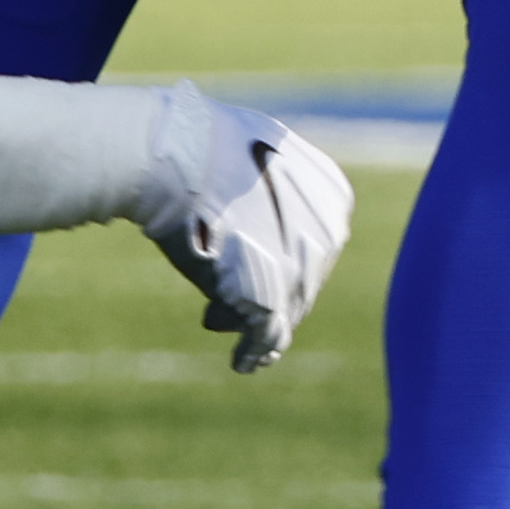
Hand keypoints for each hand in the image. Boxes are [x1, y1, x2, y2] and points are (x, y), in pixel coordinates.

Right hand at [133, 87, 355, 371]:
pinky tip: (242, 363)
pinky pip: (267, 336)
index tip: (250, 264)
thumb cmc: (202, 146)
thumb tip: (255, 222)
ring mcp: (303, 268)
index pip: (313, 242)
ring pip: (285, 310)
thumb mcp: (250, 156)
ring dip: (256, 324)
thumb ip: (268, 189)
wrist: (177, 156)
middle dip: (263, 292)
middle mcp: (328, 235)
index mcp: (332, 197)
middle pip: (300, 280)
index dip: (281, 259)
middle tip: (222, 304)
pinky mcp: (271, 298)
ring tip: (222, 326)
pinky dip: (254, 352)